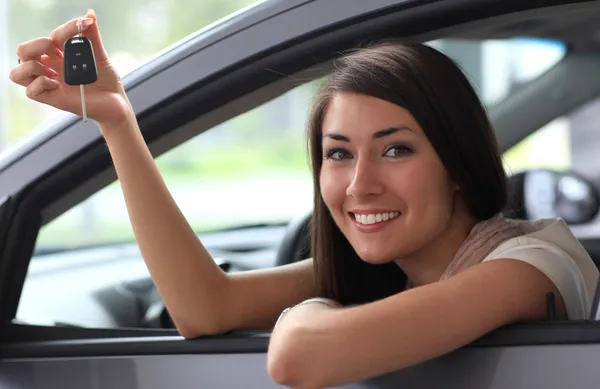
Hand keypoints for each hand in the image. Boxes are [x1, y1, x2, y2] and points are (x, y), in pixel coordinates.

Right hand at [9, 9, 132, 126]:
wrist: (116, 102)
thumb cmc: (105, 80)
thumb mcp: (99, 55)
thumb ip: (91, 36)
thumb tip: (89, 15)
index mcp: (55, 56)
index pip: (46, 37)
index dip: (64, 29)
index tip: (82, 26)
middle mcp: (48, 69)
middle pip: (22, 51)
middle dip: (39, 45)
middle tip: (60, 52)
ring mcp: (49, 85)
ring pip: (17, 73)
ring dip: (32, 66)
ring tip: (54, 71)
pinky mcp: (53, 99)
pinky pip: (30, 92)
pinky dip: (41, 83)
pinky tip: (57, 84)